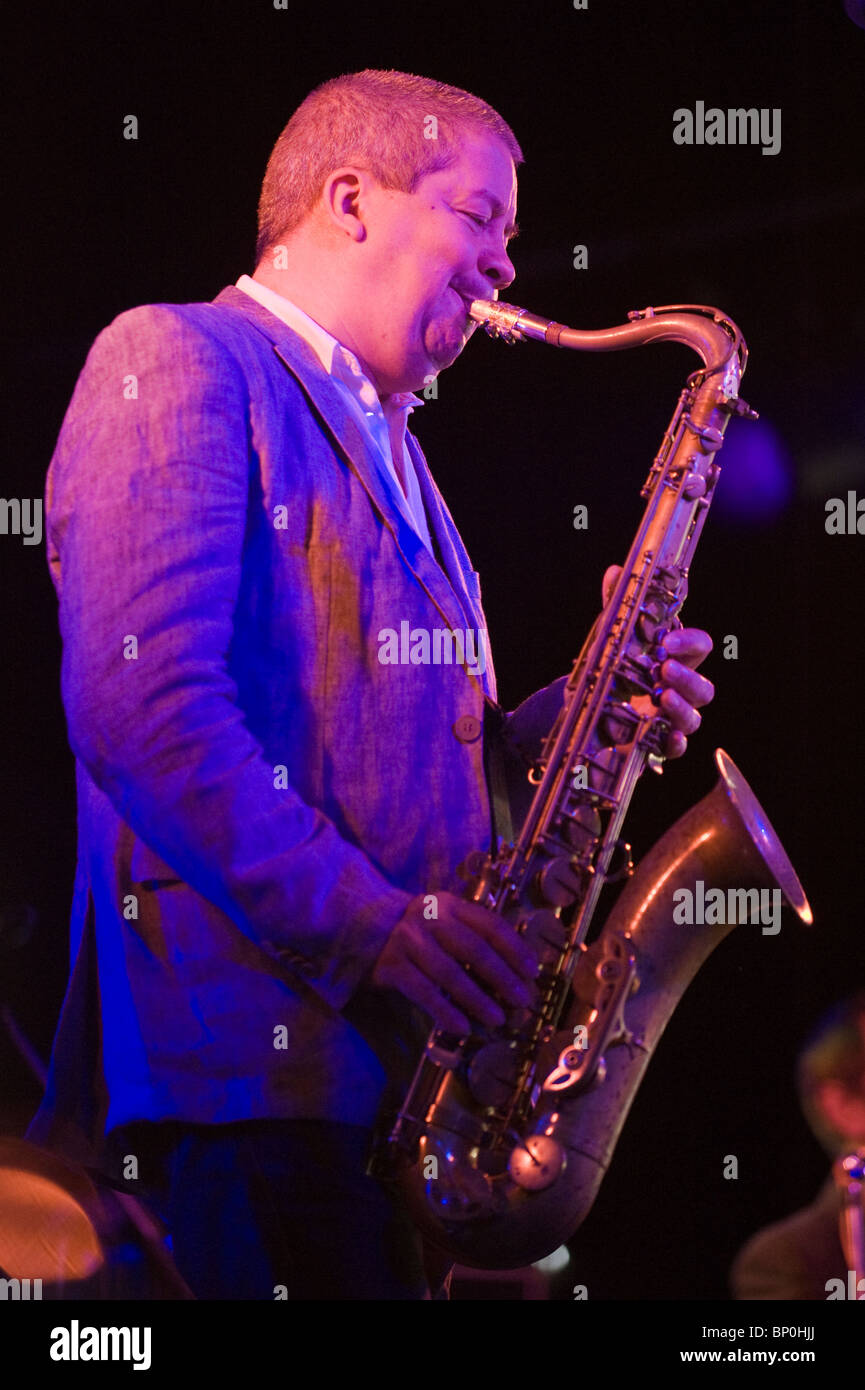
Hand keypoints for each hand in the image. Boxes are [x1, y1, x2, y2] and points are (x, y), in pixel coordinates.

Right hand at [369, 891, 539, 1034]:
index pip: (490, 925)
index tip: (532, 973)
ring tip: (498, 1019)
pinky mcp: (391, 965)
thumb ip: (476, 938)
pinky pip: (424, 991)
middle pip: (473, 949)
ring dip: (477, 999)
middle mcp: (429, 917)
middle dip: (502, 977)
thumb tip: (519, 973)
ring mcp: (408, 940)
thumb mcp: (446, 923)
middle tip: (522, 1000)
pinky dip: (445, 1011)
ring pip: (449, 973)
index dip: (515, 949)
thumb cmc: (418, 933)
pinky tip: (463, 1027)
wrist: (361, 928)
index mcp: (450, 904)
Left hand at [602, 565, 713, 759]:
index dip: (690, 643)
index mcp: (675, 660)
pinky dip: (675, 744)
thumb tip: (616, 572)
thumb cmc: (613, 672)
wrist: (590, 713)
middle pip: (705, 687)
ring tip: (660, 696)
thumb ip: (616, 608)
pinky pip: (677, 748)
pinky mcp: (657, 745)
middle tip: (664, 669)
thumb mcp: (610, 639)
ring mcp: (671, 720)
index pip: (700, 648)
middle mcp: (679, 690)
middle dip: (688, 677)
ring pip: (695, 718)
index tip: (668, 640)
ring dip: (682, 707)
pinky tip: (666, 736)